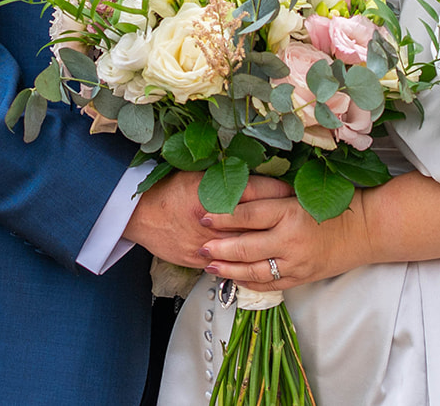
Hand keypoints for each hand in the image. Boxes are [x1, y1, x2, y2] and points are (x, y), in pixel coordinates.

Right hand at [124, 172, 293, 268]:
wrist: (139, 215)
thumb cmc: (168, 190)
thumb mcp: (198, 175)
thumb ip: (225, 178)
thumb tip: (257, 176)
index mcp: (212, 192)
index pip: (255, 191)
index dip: (278, 191)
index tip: (293, 191)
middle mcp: (212, 219)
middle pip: (256, 220)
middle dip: (280, 218)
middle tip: (300, 214)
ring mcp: (206, 243)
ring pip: (245, 246)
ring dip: (267, 241)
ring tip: (286, 236)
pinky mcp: (200, 261)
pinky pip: (229, 264)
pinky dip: (246, 261)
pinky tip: (261, 256)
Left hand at [197, 185, 370, 290]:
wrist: (363, 229)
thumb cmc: (331, 205)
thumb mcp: (296, 194)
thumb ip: (265, 197)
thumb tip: (232, 196)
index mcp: (289, 212)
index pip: (247, 216)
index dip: (222, 217)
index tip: (204, 217)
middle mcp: (291, 239)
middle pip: (246, 246)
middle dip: (219, 248)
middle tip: (201, 247)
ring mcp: (296, 262)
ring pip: (255, 271)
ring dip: (229, 269)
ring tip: (211, 265)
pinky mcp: (302, 277)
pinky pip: (270, 284)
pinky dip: (249, 283)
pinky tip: (235, 277)